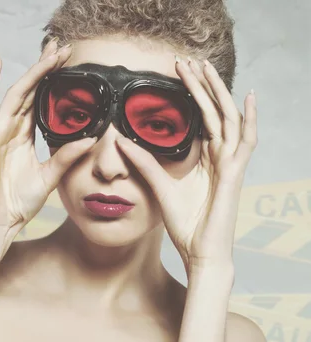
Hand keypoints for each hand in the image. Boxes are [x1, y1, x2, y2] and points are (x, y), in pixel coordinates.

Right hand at [0, 40, 96, 249]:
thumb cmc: (18, 202)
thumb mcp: (50, 176)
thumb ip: (67, 156)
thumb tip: (92, 139)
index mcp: (23, 137)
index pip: (40, 101)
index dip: (52, 81)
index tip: (68, 62)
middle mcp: (10, 129)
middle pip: (30, 90)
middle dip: (45, 68)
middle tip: (63, 47)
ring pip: (17, 93)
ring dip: (33, 72)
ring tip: (50, 52)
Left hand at [116, 57, 256, 271]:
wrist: (200, 252)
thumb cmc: (185, 225)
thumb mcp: (159, 187)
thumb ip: (143, 163)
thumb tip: (120, 141)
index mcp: (204, 159)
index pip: (200, 118)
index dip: (191, 94)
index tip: (177, 73)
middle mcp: (219, 157)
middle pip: (213, 112)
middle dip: (201, 85)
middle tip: (186, 61)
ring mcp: (230, 165)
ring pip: (227, 118)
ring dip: (216, 92)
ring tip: (204, 67)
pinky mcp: (235, 175)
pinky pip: (246, 141)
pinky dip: (249, 119)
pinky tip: (246, 97)